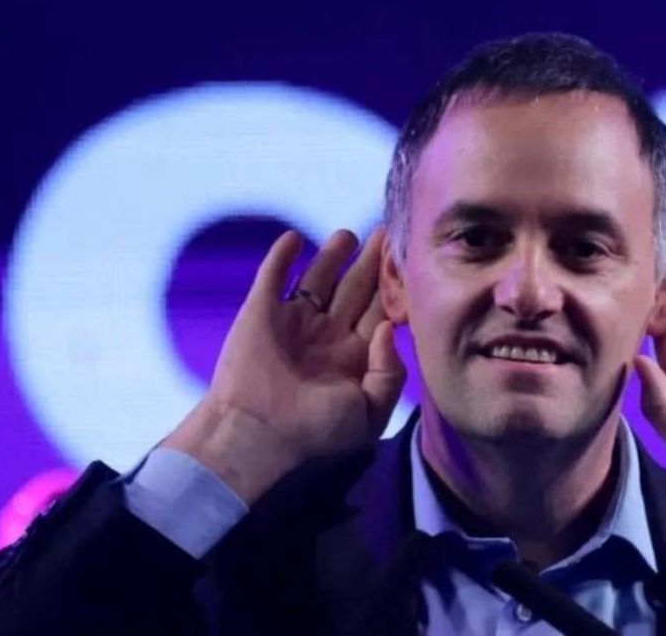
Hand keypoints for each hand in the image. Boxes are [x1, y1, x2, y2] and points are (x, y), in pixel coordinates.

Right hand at [163, 228, 404, 503]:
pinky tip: (294, 238)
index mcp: (353, 356)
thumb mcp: (370, 413)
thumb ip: (390, 373)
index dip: (393, 286)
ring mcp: (293, 320)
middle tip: (385, 232)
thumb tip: (387, 329)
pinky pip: (273, 276)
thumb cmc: (315, 431)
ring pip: (318, 277)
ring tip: (350, 235)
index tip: (408, 259)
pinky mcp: (261, 310)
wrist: (256, 433)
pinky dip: (281, 255)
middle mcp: (326, 334)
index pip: (379, 311)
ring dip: (332, 255)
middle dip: (370, 262)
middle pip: (354, 288)